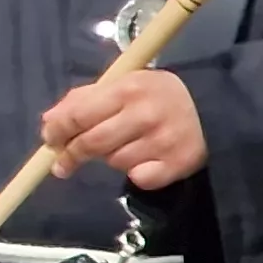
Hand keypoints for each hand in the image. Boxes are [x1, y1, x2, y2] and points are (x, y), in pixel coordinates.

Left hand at [41, 69, 209, 189]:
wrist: (214, 107)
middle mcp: (145, 114)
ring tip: (128, 144)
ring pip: (115, 162)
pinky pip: (140, 178)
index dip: (57, 132)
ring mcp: (164, 140)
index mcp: (127, 89)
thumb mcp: (122, 84)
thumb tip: (48, 122)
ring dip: (112, 158)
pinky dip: (138, 173)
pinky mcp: (179, 163)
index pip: (77, 115)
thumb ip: (82, 100)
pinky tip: (148, 159)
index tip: (50, 141)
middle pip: (92, 143)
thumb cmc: (156, 95)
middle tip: (64, 163)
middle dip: (72, 155)